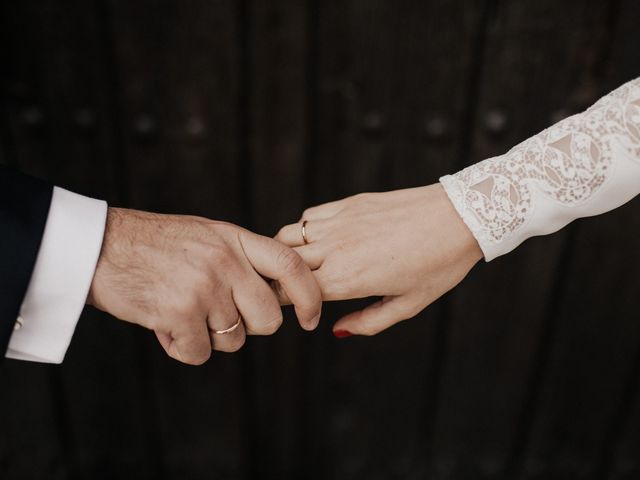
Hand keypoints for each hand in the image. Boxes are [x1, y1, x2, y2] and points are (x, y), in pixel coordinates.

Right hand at [88, 208, 321, 364]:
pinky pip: (200, 353)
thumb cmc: (155, 244)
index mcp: (235, 239)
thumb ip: (242, 258)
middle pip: (268, 319)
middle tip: (220, 317)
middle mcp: (225, 262)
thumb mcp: (207, 236)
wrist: (101, 247)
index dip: (309, 297)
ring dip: (210, 336)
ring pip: (233, 340)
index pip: (291, 267)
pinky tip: (164, 326)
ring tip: (182, 312)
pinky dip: (183, 348)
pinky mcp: (179, 313)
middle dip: (249, 328)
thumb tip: (276, 293)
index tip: (311, 319)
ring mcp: (203, 287)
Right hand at [275, 184, 481, 336]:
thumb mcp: (408, 305)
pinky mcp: (346, 204)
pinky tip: (318, 240)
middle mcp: (334, 249)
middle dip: (275, 280)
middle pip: (281, 266)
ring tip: (294, 265)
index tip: (288, 310)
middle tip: (281, 289)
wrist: (459, 217)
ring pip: (286, 236)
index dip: (283, 304)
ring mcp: (338, 222)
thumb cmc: (438, 265)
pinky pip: (308, 217)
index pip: (291, 294)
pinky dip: (304, 230)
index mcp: (346, 279)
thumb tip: (337, 330)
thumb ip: (369, 322)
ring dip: (284, 253)